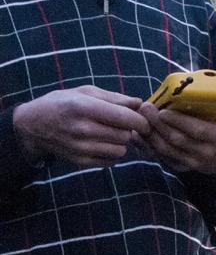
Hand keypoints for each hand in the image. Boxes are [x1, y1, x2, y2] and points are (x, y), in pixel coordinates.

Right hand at [13, 85, 149, 167]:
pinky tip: (102, 144)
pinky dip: (112, 153)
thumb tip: (139, 103)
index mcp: (85, 107)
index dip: (141, 120)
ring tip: (110, 133)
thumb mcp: (85, 92)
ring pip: (121, 150)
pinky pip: (111, 161)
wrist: (32, 126)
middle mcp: (83, 129)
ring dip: (121, 142)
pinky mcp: (80, 162)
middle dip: (129, 130)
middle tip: (121, 124)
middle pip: (125, 135)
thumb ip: (114, 98)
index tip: (144, 119)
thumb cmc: (61, 103)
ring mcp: (81, 148)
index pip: (126, 118)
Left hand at [137, 101, 215, 173]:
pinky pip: (160, 157)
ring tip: (139, 118)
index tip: (164, 110)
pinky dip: (146, 146)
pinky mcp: (180, 167)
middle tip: (145, 108)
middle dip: (158, 124)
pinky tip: (137, 134)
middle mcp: (206, 153)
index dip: (179, 121)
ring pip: (166, 150)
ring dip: (150, 134)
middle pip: (177, 140)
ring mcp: (192, 163)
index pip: (198, 130)